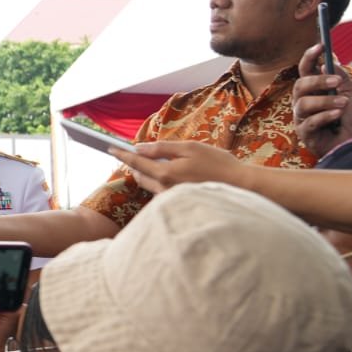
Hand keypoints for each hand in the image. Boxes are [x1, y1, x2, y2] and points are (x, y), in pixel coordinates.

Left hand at [121, 141, 243, 193]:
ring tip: (144, 162)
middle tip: (126, 153)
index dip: (122, 154)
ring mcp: (171, 198)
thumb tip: (139, 148)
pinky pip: (161, 191)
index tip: (110, 148)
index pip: (136, 163)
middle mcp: (164, 189)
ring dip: (145, 173)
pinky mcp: (179, 203)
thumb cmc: (218, 164)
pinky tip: (166, 175)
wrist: (242, 187)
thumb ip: (162, 148)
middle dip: (133, 164)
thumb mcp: (190, 148)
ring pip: (150, 184)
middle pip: (140, 175)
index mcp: (165, 173)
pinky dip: (158, 181)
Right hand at [292, 42, 351, 157]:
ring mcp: (303, 117)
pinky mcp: (304, 133)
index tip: (320, 45)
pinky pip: (309, 121)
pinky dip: (326, 116)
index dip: (310, 57)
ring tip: (343, 104)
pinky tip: (338, 116)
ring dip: (326, 101)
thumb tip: (328, 60)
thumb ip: (340, 76)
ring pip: (303, 103)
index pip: (306, 69)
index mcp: (316, 89)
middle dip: (318, 81)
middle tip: (337, 81)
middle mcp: (306, 101)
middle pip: (300, 85)